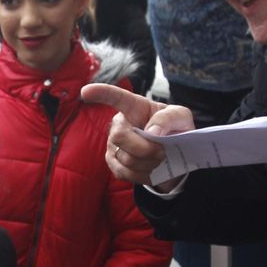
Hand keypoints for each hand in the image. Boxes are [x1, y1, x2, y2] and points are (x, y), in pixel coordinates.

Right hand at [79, 83, 195, 189]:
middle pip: (120, 137)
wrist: (175, 154)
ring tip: (160, 158)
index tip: (85, 91)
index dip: (100, 93)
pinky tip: (151, 168)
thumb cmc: (174, 129)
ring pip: (126, 159)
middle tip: (162, 150)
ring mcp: (113, 145)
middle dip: (145, 148)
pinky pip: (125, 173)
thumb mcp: (180, 117)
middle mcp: (119, 124)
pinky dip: (144, 174)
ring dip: (149, 163)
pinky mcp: (114, 163)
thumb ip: (168, 118)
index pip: (114, 96)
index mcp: (134, 106)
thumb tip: (151, 131)